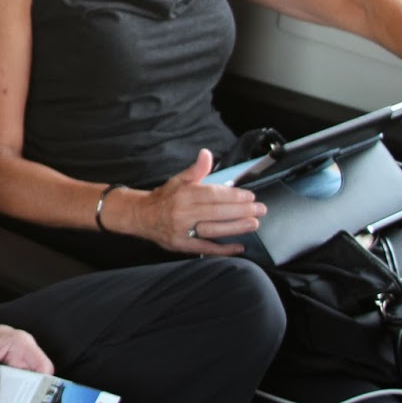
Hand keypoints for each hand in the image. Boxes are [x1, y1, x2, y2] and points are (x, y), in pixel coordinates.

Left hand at [0, 317, 53, 402]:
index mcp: (23, 344)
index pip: (44, 366)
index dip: (43, 384)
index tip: (35, 400)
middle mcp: (24, 356)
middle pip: (36, 380)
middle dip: (28, 396)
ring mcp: (18, 365)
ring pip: (24, 387)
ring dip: (16, 398)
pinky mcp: (10, 373)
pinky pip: (13, 387)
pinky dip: (7, 396)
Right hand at [122, 149, 265, 254]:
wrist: (141, 216)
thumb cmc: (164, 197)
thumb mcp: (178, 180)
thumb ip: (196, 169)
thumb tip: (207, 153)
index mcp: (183, 194)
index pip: (212, 194)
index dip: (232, 196)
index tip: (250, 196)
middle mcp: (183, 212)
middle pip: (216, 212)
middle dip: (241, 211)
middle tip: (260, 210)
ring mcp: (182, 230)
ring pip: (213, 229)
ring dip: (235, 228)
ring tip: (254, 224)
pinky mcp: (182, 245)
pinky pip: (205, 248)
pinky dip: (224, 249)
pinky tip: (240, 246)